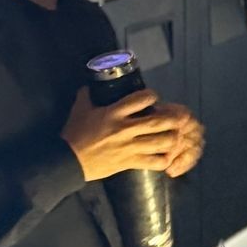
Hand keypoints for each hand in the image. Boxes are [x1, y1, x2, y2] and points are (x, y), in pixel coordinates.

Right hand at [63, 86, 203, 181]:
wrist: (69, 160)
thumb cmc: (75, 133)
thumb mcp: (80, 109)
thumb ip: (87, 94)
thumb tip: (91, 84)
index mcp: (114, 113)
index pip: (141, 99)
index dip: (152, 95)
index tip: (153, 97)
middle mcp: (125, 129)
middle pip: (158, 122)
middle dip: (172, 118)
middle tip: (177, 117)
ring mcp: (129, 147)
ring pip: (160, 142)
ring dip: (172, 138)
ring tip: (174, 135)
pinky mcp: (130, 163)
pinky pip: (154, 162)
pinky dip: (164, 159)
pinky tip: (166, 156)